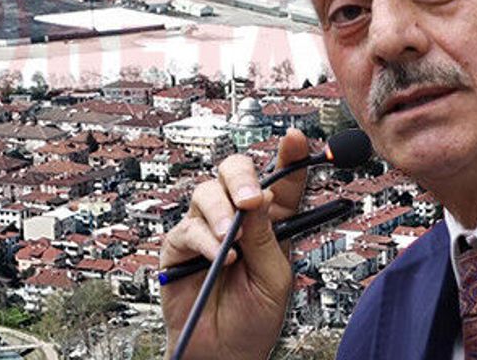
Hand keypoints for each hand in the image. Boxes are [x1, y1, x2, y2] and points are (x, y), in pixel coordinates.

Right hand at [160, 128, 309, 359]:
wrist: (224, 353)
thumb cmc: (254, 318)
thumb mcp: (276, 278)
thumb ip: (268, 238)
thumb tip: (262, 198)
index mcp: (271, 223)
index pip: (282, 182)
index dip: (289, 157)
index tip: (296, 139)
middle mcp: (238, 219)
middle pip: (235, 173)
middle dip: (243, 176)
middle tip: (252, 199)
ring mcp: (207, 229)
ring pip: (207, 192)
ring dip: (222, 212)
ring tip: (232, 240)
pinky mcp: (181, 246)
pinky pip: (188, 228)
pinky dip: (206, 240)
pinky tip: (221, 257)